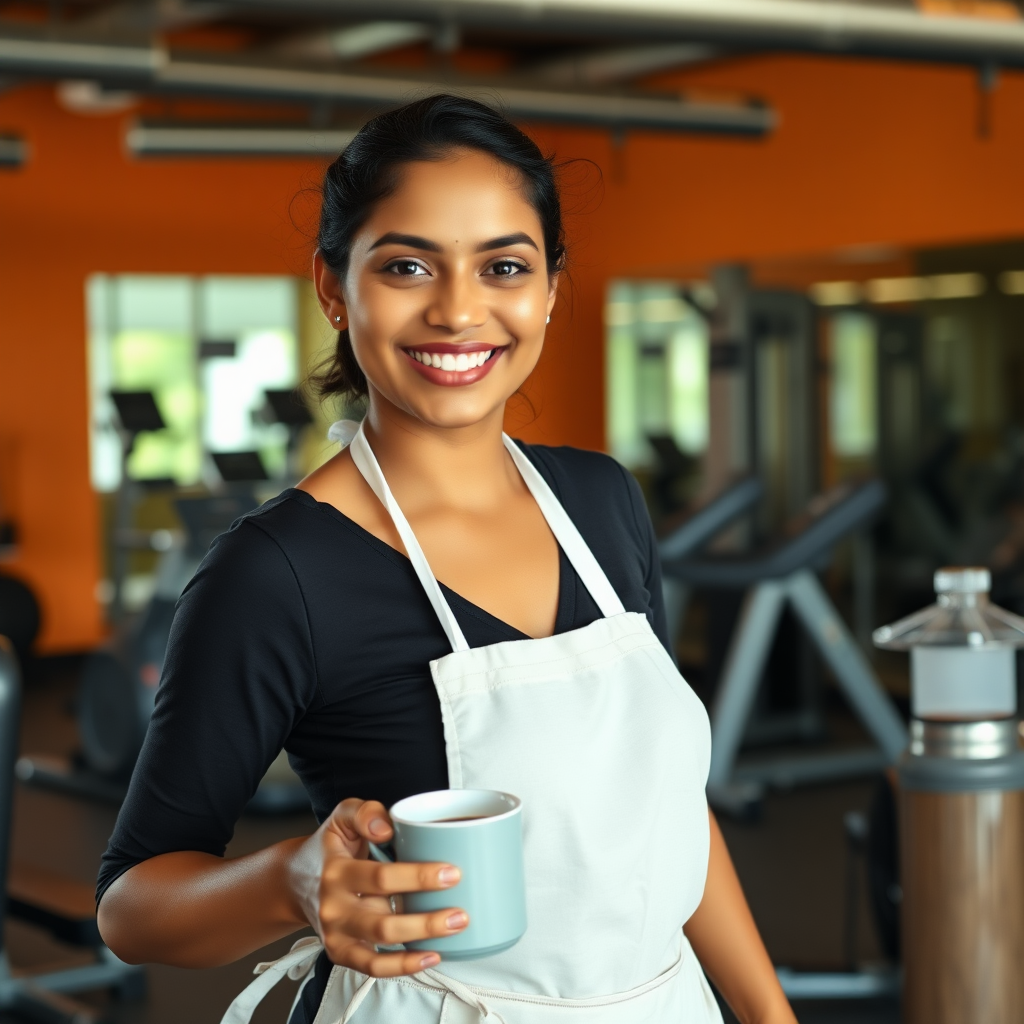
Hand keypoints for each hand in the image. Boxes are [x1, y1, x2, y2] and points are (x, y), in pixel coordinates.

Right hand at [289, 797, 467, 976]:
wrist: (295, 881)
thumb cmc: (329, 847)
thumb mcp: (342, 817)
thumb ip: (364, 812)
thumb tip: (386, 828)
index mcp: (336, 871)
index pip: (380, 877)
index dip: (418, 877)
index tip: (451, 873)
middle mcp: (334, 907)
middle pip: (383, 920)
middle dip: (426, 920)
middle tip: (461, 911)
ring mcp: (337, 933)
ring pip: (380, 945)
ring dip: (421, 941)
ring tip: (454, 929)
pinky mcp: (341, 952)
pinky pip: (372, 966)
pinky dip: (402, 966)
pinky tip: (430, 957)